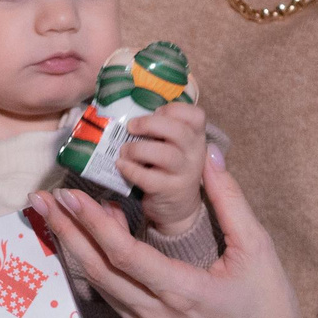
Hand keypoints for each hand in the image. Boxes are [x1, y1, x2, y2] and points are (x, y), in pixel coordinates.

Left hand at [37, 147, 317, 317]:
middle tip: (41, 200)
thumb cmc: (271, 304)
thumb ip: (230, 200)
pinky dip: (98, 267)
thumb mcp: (258, 247)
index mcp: (183, 293)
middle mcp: (157, 316)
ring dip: (77, 249)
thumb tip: (209, 155)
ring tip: (59, 214)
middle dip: (66, 232)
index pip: (124, 254)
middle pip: (98, 271)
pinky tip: (94, 242)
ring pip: (101, 286)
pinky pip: (112, 298)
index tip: (69, 195)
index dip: (92, 223)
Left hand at [115, 101, 208, 236]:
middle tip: (131, 127)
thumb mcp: (174, 146)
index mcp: (196, 137)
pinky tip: (121, 165)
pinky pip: (149, 178)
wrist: (179, 208)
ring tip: (124, 150)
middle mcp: (194, 153)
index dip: (173, 109)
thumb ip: (162, 130)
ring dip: (138, 149)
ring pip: (165, 155)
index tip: (155, 112)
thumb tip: (131, 113)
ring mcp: (184, 173)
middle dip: (150, 124)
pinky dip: (131, 169)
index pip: (196, 115)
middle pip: (178, 131)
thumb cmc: (170, 169)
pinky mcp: (170, 191)